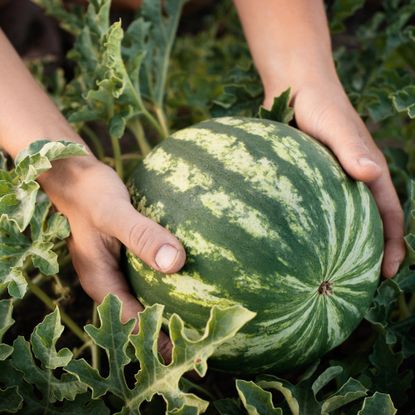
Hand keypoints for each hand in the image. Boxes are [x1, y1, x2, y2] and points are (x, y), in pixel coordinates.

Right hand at [40, 156, 185, 361]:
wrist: (78, 177)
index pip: (131, 322)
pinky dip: (171, 281)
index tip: (186, 354)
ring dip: (171, 309)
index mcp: (101, 281)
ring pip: (147, 296)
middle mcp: (111, 281)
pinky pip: (152, 275)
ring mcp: (121, 269)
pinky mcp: (131, 255)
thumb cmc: (91, 194)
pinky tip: (197, 278)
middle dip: (168, 332)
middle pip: (141, 315)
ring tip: (205, 319)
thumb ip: (141, 236)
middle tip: (203, 342)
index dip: (157, 341)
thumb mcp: (114, 214)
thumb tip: (174, 263)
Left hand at [264, 80, 404, 277]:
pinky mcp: (308, 179)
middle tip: (359, 284)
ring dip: (342, 245)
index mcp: (367, 171)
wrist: (294, 87)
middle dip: (369, 253)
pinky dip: (315, 228)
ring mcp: (329, 181)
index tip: (389, 272)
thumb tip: (370, 174)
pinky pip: (316, 208)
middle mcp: (352, 179)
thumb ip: (352, 148)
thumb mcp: (337, 126)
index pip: (389, 213)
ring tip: (328, 273)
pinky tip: (297, 245)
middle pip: (367, 222)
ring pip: (341, 219)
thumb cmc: (319, 105)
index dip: (393, 243)